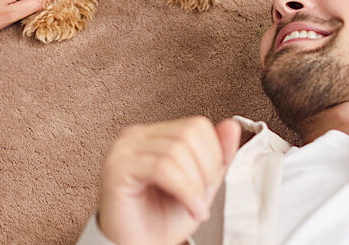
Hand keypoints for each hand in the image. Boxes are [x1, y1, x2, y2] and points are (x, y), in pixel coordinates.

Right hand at [97, 117, 241, 244]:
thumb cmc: (159, 221)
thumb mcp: (200, 186)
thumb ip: (217, 157)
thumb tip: (231, 127)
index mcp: (155, 136)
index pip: (197, 125)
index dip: (214, 154)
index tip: (211, 183)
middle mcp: (137, 136)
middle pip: (189, 133)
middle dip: (206, 170)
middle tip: (202, 197)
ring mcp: (124, 149)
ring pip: (177, 151)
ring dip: (195, 186)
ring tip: (194, 206)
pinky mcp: (117, 167)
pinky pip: (161, 168)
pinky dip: (185, 190)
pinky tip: (188, 206)